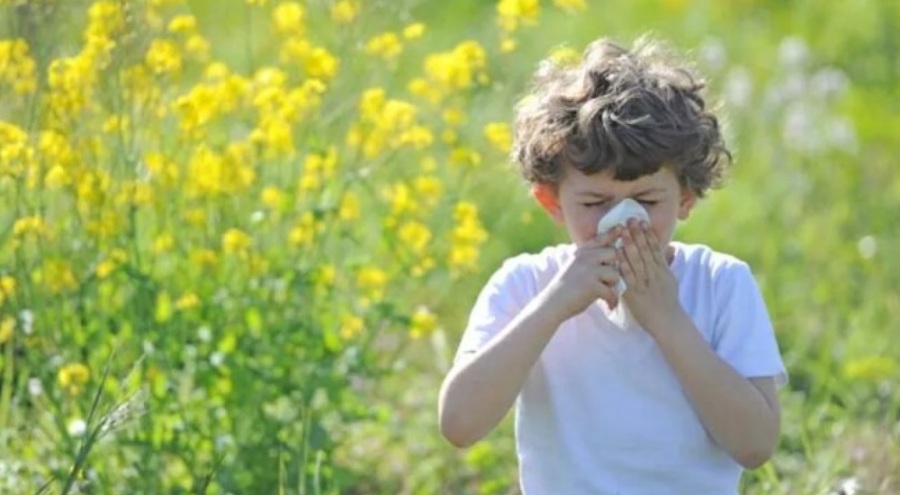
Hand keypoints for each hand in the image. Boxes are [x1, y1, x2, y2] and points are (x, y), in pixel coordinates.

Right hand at [542, 227, 622, 320]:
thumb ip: (591, 257)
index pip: (601, 238)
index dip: (613, 232)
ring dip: (612, 285)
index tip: (622, 227)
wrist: (552, 304)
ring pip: (615, 273)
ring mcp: (589, 270)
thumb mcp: (576, 265)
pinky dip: (611, 300)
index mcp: (581, 252)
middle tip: (607, 279)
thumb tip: (613, 251)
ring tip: (605, 291)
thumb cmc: (567, 287)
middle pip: (613, 253)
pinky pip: (611, 291)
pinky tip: (608, 305)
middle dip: (614, 266)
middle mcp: (585, 258)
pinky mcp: (592, 285)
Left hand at [617, 219, 682, 335]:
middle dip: (637, 234)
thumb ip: (666, 264)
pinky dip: (623, 265)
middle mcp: (655, 275)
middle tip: (630, 219)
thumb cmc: (668, 302)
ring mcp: (645, 284)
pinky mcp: (635, 294)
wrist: (668, 323)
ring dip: (630, 245)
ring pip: (637, 261)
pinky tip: (617, 254)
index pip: (656, 249)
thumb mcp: (671, 280)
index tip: (642, 221)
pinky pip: (628, 278)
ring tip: (623, 231)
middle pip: (646, 251)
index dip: (648, 234)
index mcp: (663, 271)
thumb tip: (668, 248)